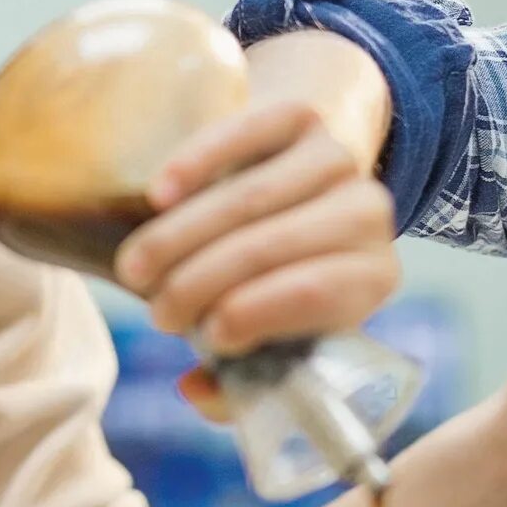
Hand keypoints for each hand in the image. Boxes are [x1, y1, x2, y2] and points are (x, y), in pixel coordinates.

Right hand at [114, 98, 399, 359]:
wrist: (309, 183)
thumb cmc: (282, 277)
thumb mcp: (281, 331)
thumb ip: (241, 378)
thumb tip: (194, 390)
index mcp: (373, 277)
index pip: (318, 293)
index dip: (257, 314)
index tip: (204, 336)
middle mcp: (368, 213)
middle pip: (274, 246)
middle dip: (201, 282)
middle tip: (153, 311)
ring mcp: (336, 158)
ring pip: (252, 196)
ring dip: (182, 235)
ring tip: (133, 269)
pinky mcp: (300, 116)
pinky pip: (246, 133)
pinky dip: (197, 162)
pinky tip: (156, 195)